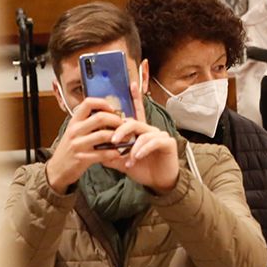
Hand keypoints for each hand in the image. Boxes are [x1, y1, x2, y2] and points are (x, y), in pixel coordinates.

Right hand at [44, 98, 128, 193]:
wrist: (57, 169)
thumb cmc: (69, 148)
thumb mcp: (74, 131)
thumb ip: (87, 122)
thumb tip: (108, 112)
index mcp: (74, 122)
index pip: (88, 103)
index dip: (103, 103)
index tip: (112, 109)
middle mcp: (75, 131)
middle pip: (100, 118)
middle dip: (116, 120)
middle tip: (124, 124)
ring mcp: (78, 145)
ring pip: (104, 135)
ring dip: (119, 136)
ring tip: (126, 138)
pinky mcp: (83, 159)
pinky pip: (103, 153)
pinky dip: (114, 152)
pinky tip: (118, 152)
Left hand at [106, 75, 179, 193]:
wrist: (159, 183)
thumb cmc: (144, 170)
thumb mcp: (124, 163)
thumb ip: (112, 156)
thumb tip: (98, 153)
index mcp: (140, 132)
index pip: (137, 112)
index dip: (136, 97)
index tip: (131, 84)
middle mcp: (150, 130)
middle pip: (134, 122)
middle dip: (121, 129)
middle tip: (112, 139)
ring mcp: (160, 135)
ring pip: (143, 133)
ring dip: (132, 146)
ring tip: (126, 159)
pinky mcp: (167, 143)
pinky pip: (153, 142)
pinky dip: (142, 150)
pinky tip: (135, 158)